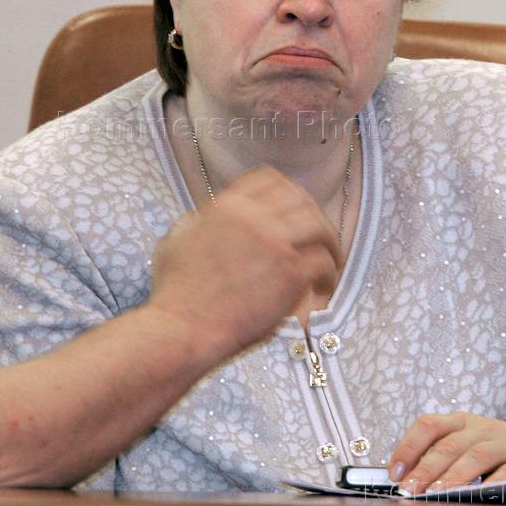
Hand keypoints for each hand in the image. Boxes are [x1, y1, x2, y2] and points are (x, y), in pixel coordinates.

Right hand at [148, 166, 343, 356]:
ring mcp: (274, 242)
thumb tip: (207, 217)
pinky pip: (322, 261)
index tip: (293, 209)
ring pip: (318, 225)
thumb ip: (197, 221)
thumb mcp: (176, 240)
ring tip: (330, 260)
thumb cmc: (174, 293)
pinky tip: (323, 287)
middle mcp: (253, 216)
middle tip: (319, 235)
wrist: (182, 327)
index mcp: (227, 205)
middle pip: (300, 199)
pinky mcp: (289, 272)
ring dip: (328, 242)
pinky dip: (328, 273)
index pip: (268, 178)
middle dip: (313, 215)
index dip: (287, 192)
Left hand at [388, 412, 505, 493]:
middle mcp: (484, 429)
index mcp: (464, 422)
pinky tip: (475, 497)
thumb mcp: (472, 443)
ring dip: (452, 476)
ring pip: (476, 455)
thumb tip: (405, 480)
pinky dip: (490, 485)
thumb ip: (444, 454)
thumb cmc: (502, 451)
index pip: (430, 425)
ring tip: (435, 493)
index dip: (408, 446)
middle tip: (409, 489)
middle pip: (449, 444)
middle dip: (425, 467)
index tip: (394, 471)